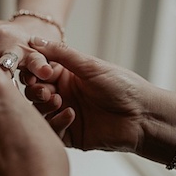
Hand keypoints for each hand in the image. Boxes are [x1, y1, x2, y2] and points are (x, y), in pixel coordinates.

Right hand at [23, 37, 150, 152]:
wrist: (143, 116)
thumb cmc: (123, 87)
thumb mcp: (90, 66)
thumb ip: (60, 54)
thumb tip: (34, 41)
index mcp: (67, 75)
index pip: (38, 71)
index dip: (33, 71)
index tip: (36, 71)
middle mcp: (64, 94)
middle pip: (34, 92)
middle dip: (35, 90)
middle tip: (46, 91)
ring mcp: (65, 114)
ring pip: (39, 112)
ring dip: (44, 105)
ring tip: (58, 101)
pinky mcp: (70, 134)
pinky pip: (52, 130)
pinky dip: (57, 122)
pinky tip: (72, 115)